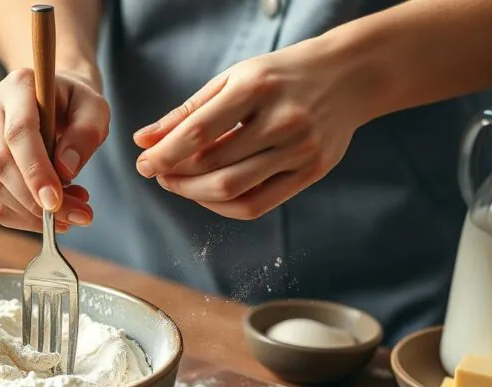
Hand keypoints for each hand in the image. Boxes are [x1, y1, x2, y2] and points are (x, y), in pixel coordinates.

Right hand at [0, 68, 109, 231]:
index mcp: (18, 86)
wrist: (59, 102)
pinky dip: (24, 218)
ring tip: (73, 210)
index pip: (19, 133)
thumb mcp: (95, 109)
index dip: (35, 171)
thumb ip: (86, 133)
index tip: (55, 202)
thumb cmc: (77, 104)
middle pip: (1, 164)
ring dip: (33, 212)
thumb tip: (65, 169)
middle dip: (36, 200)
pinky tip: (52, 214)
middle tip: (79, 215)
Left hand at [133, 40, 366, 219]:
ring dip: (195, 194)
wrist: (348, 76)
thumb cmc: (280, 76)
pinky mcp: (311, 172)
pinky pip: (258, 204)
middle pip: (214, 167)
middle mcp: (282, 120)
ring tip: (179, 184)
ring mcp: (300, 149)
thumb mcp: (233, 79)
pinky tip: (208, 194)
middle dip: (176, 177)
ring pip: (234, 191)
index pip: (199, 132)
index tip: (143, 164)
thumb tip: (143, 140)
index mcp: (257, 87)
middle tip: (159, 174)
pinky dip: (224, 206)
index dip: (164, 154)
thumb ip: (187, 112)